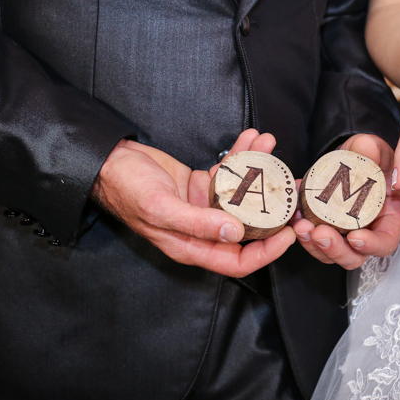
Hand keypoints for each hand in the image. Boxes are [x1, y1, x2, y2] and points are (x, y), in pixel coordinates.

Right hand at [92, 130, 295, 277]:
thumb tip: (236, 233)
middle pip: (247, 227)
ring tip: (270, 147)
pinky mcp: (200, 185)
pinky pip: (229, 173)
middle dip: (272, 206)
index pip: (237, 261)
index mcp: (192, 247)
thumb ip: (197, 223)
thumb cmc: (127, 189)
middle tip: (292, 187)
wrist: (107, 162)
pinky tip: (253, 139)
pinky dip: (242, 156)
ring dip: (259, 170)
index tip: (288, 234)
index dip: (266, 252)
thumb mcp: (161, 208)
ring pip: (241, 194)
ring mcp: (203, 207)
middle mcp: (202, 230)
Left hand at [292, 134, 399, 268]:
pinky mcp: (326, 229)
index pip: (385, 241)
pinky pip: (314, 239)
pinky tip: (295, 214)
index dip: (372, 244)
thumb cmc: (370, 157)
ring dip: (313, 244)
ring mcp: (346, 233)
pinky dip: (303, 231)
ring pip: (330, 253)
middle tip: (319, 233)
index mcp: (390, 216)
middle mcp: (369, 231)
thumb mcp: (374, 148)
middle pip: (354, 256)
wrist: (350, 157)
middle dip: (335, 249)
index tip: (354, 237)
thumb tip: (366, 148)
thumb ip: (372, 149)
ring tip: (301, 226)